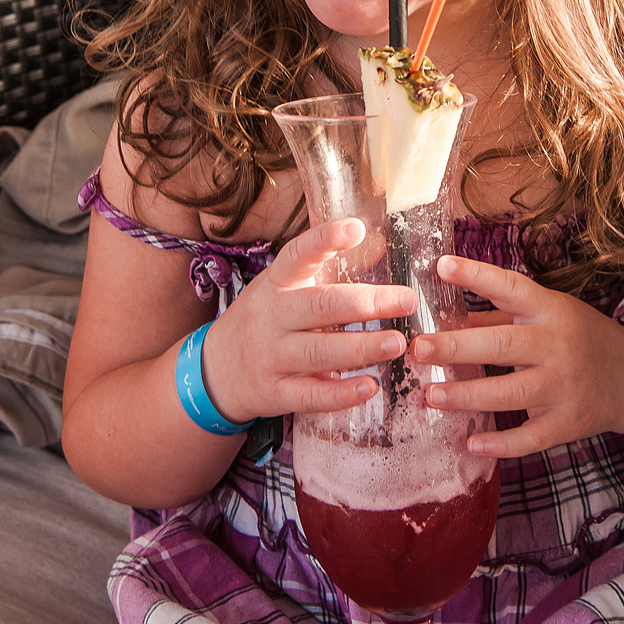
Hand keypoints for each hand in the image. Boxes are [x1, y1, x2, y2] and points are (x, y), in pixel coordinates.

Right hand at [202, 218, 412, 424]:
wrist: (216, 368)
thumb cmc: (264, 320)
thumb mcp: (282, 289)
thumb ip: (322, 273)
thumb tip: (377, 243)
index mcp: (275, 284)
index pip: (298, 255)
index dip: (324, 240)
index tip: (356, 228)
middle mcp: (271, 317)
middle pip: (320, 306)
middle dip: (366, 303)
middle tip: (407, 300)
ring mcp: (271, 356)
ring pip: (319, 351)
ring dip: (361, 348)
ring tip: (396, 343)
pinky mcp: (275, 392)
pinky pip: (311, 395)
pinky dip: (341, 394)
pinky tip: (370, 387)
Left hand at [408, 254, 623, 458]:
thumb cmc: (579, 338)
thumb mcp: (548, 315)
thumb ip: (497, 318)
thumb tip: (442, 318)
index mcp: (551, 310)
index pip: (511, 288)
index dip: (477, 276)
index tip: (442, 266)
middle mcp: (558, 345)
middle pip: (503, 345)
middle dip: (457, 347)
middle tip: (418, 348)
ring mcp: (565, 386)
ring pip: (509, 393)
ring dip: (467, 395)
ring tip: (431, 395)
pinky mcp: (569, 422)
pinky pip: (530, 437)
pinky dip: (501, 443)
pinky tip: (471, 442)